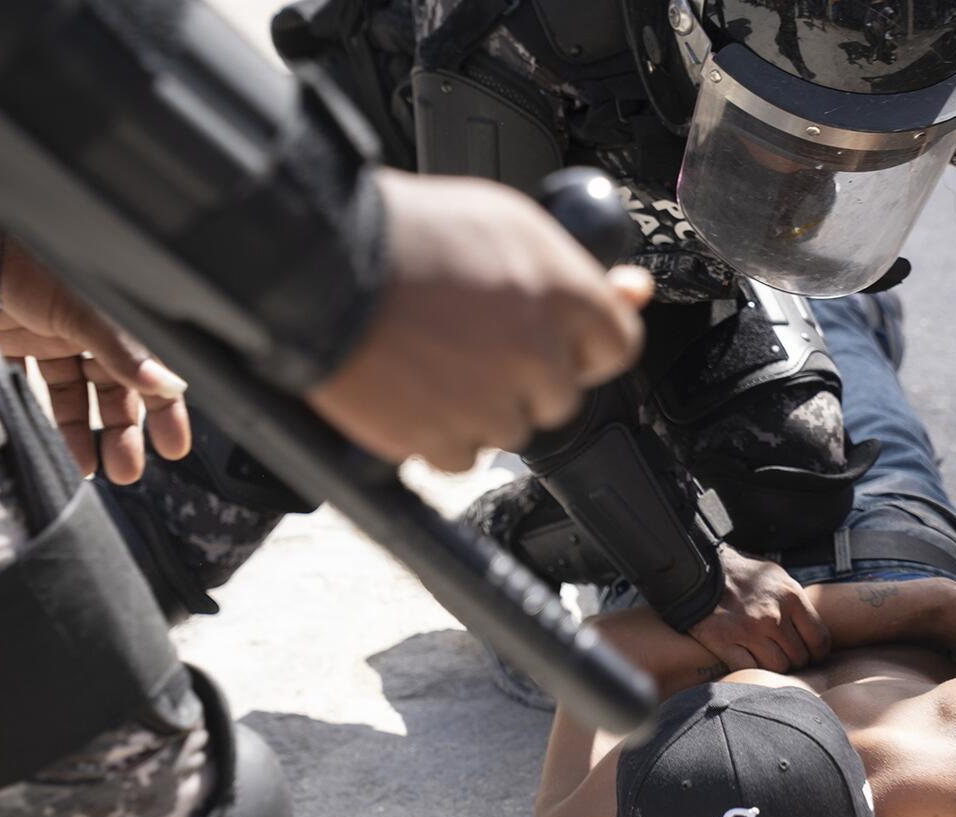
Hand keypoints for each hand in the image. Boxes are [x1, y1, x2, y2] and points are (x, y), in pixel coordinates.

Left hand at [0, 220, 190, 483]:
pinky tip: (53, 442)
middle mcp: (89, 325)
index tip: (171, 448)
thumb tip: (168, 386)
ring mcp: (52, 331)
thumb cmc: (23, 255)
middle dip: (123, 431)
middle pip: (115, 389)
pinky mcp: (16, 335)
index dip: (164, 410)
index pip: (152, 370)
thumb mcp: (81, 308)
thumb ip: (123, 350)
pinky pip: (36, 382)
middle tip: (126, 471)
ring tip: (91, 469)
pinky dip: (46, 413)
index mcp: (115, 314)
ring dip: (86, 431)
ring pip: (78, 392)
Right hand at [306, 170, 653, 471]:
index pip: (617, 345)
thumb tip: (634, 290)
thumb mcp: (504, 221)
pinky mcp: (440, 439)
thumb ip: (573, 266)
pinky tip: (414, 386)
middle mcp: (533, 352)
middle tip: (476, 342)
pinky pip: (461, 456)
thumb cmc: (407, 234)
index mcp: (558, 292)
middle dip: (526, 376)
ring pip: (511, 429)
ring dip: (481, 405)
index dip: (585, 344)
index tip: (560, 340)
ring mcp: (488, 402)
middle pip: (560, 396)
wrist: (321, 263)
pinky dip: (440, 432)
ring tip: (435, 357)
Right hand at [689, 548, 831, 672]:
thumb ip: (795, 601)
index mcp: (790, 597)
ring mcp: (749, 632)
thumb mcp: (777, 577)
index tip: (812, 654)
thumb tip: (811, 625)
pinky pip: (750, 669)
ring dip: (775, 666)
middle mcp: (772, 616)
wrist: (700, 572)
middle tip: (787, 655)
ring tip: (769, 658)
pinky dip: (753, 669)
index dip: (818, 652)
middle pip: (799, 657)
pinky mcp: (726, 643)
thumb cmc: (740, 574)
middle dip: (796, 660)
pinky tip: (751, 660)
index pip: (819, 639)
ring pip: (778, 667)